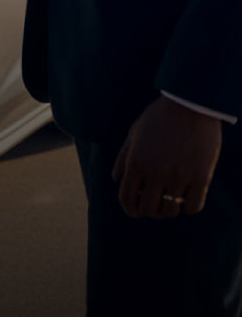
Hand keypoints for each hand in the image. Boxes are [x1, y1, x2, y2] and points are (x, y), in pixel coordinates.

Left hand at [111, 95, 222, 218]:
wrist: (190, 104)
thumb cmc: (158, 117)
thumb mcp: (134, 133)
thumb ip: (123, 158)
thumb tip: (116, 180)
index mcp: (136, 161)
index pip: (127, 199)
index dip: (129, 209)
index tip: (134, 212)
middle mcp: (156, 172)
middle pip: (149, 209)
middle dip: (149, 211)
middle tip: (154, 206)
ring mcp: (179, 176)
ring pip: (171, 211)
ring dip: (168, 209)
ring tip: (169, 200)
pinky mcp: (201, 177)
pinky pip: (193, 207)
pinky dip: (188, 207)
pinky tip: (186, 198)